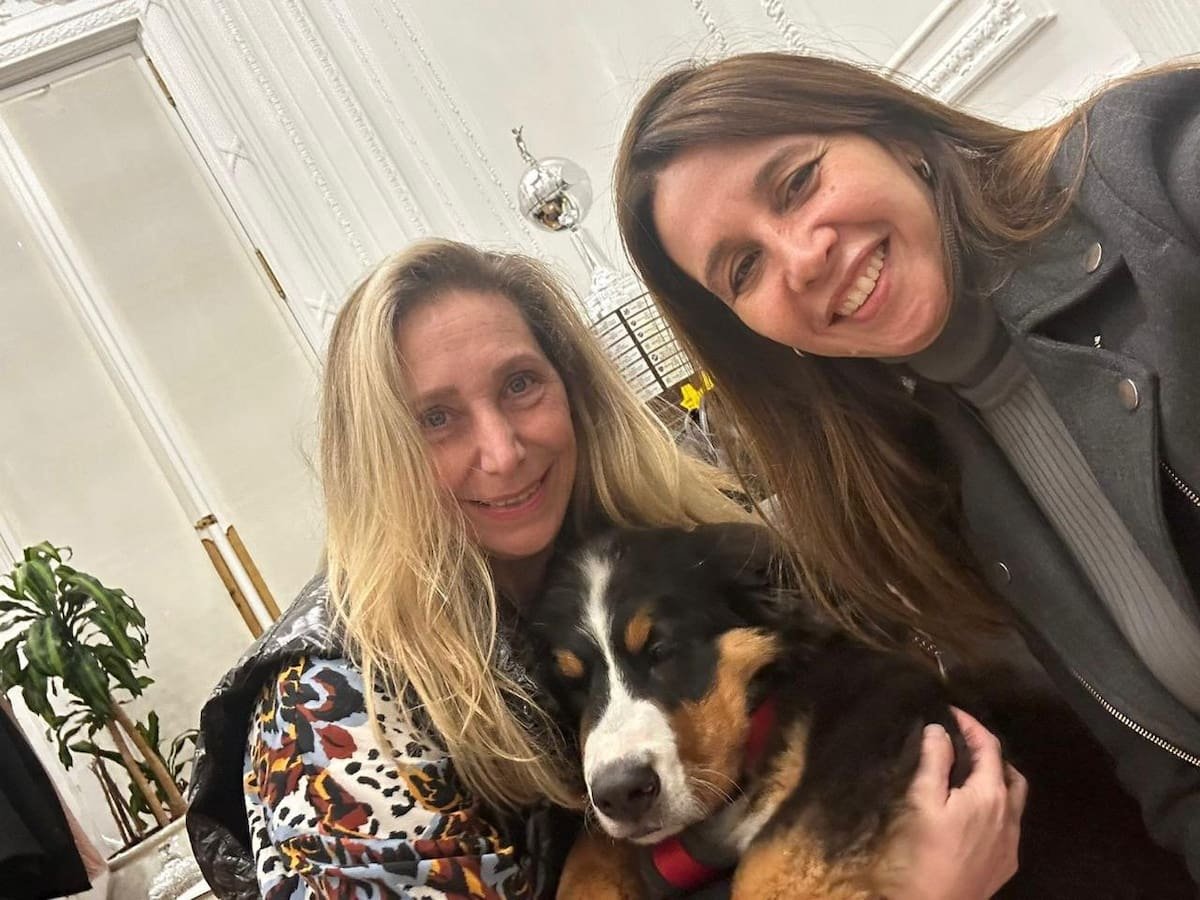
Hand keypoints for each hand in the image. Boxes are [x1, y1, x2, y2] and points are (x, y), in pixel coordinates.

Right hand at [878, 708, 1026, 899]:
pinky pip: (1010, 825)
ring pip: (1014, 800)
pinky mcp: (1006, 864)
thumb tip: (939, 730)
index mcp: (990, 795)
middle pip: (1010, 771)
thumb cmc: (922, 852)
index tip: (950, 711)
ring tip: (969, 774)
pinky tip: (973, 813)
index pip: (989, 746)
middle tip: (962, 742)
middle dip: (989, 751)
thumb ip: (934, 761)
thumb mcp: (921, 800)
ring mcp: (1011, 843)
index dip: (971, 724)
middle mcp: (1009, 816)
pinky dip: (996, 807)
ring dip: (997, 779)